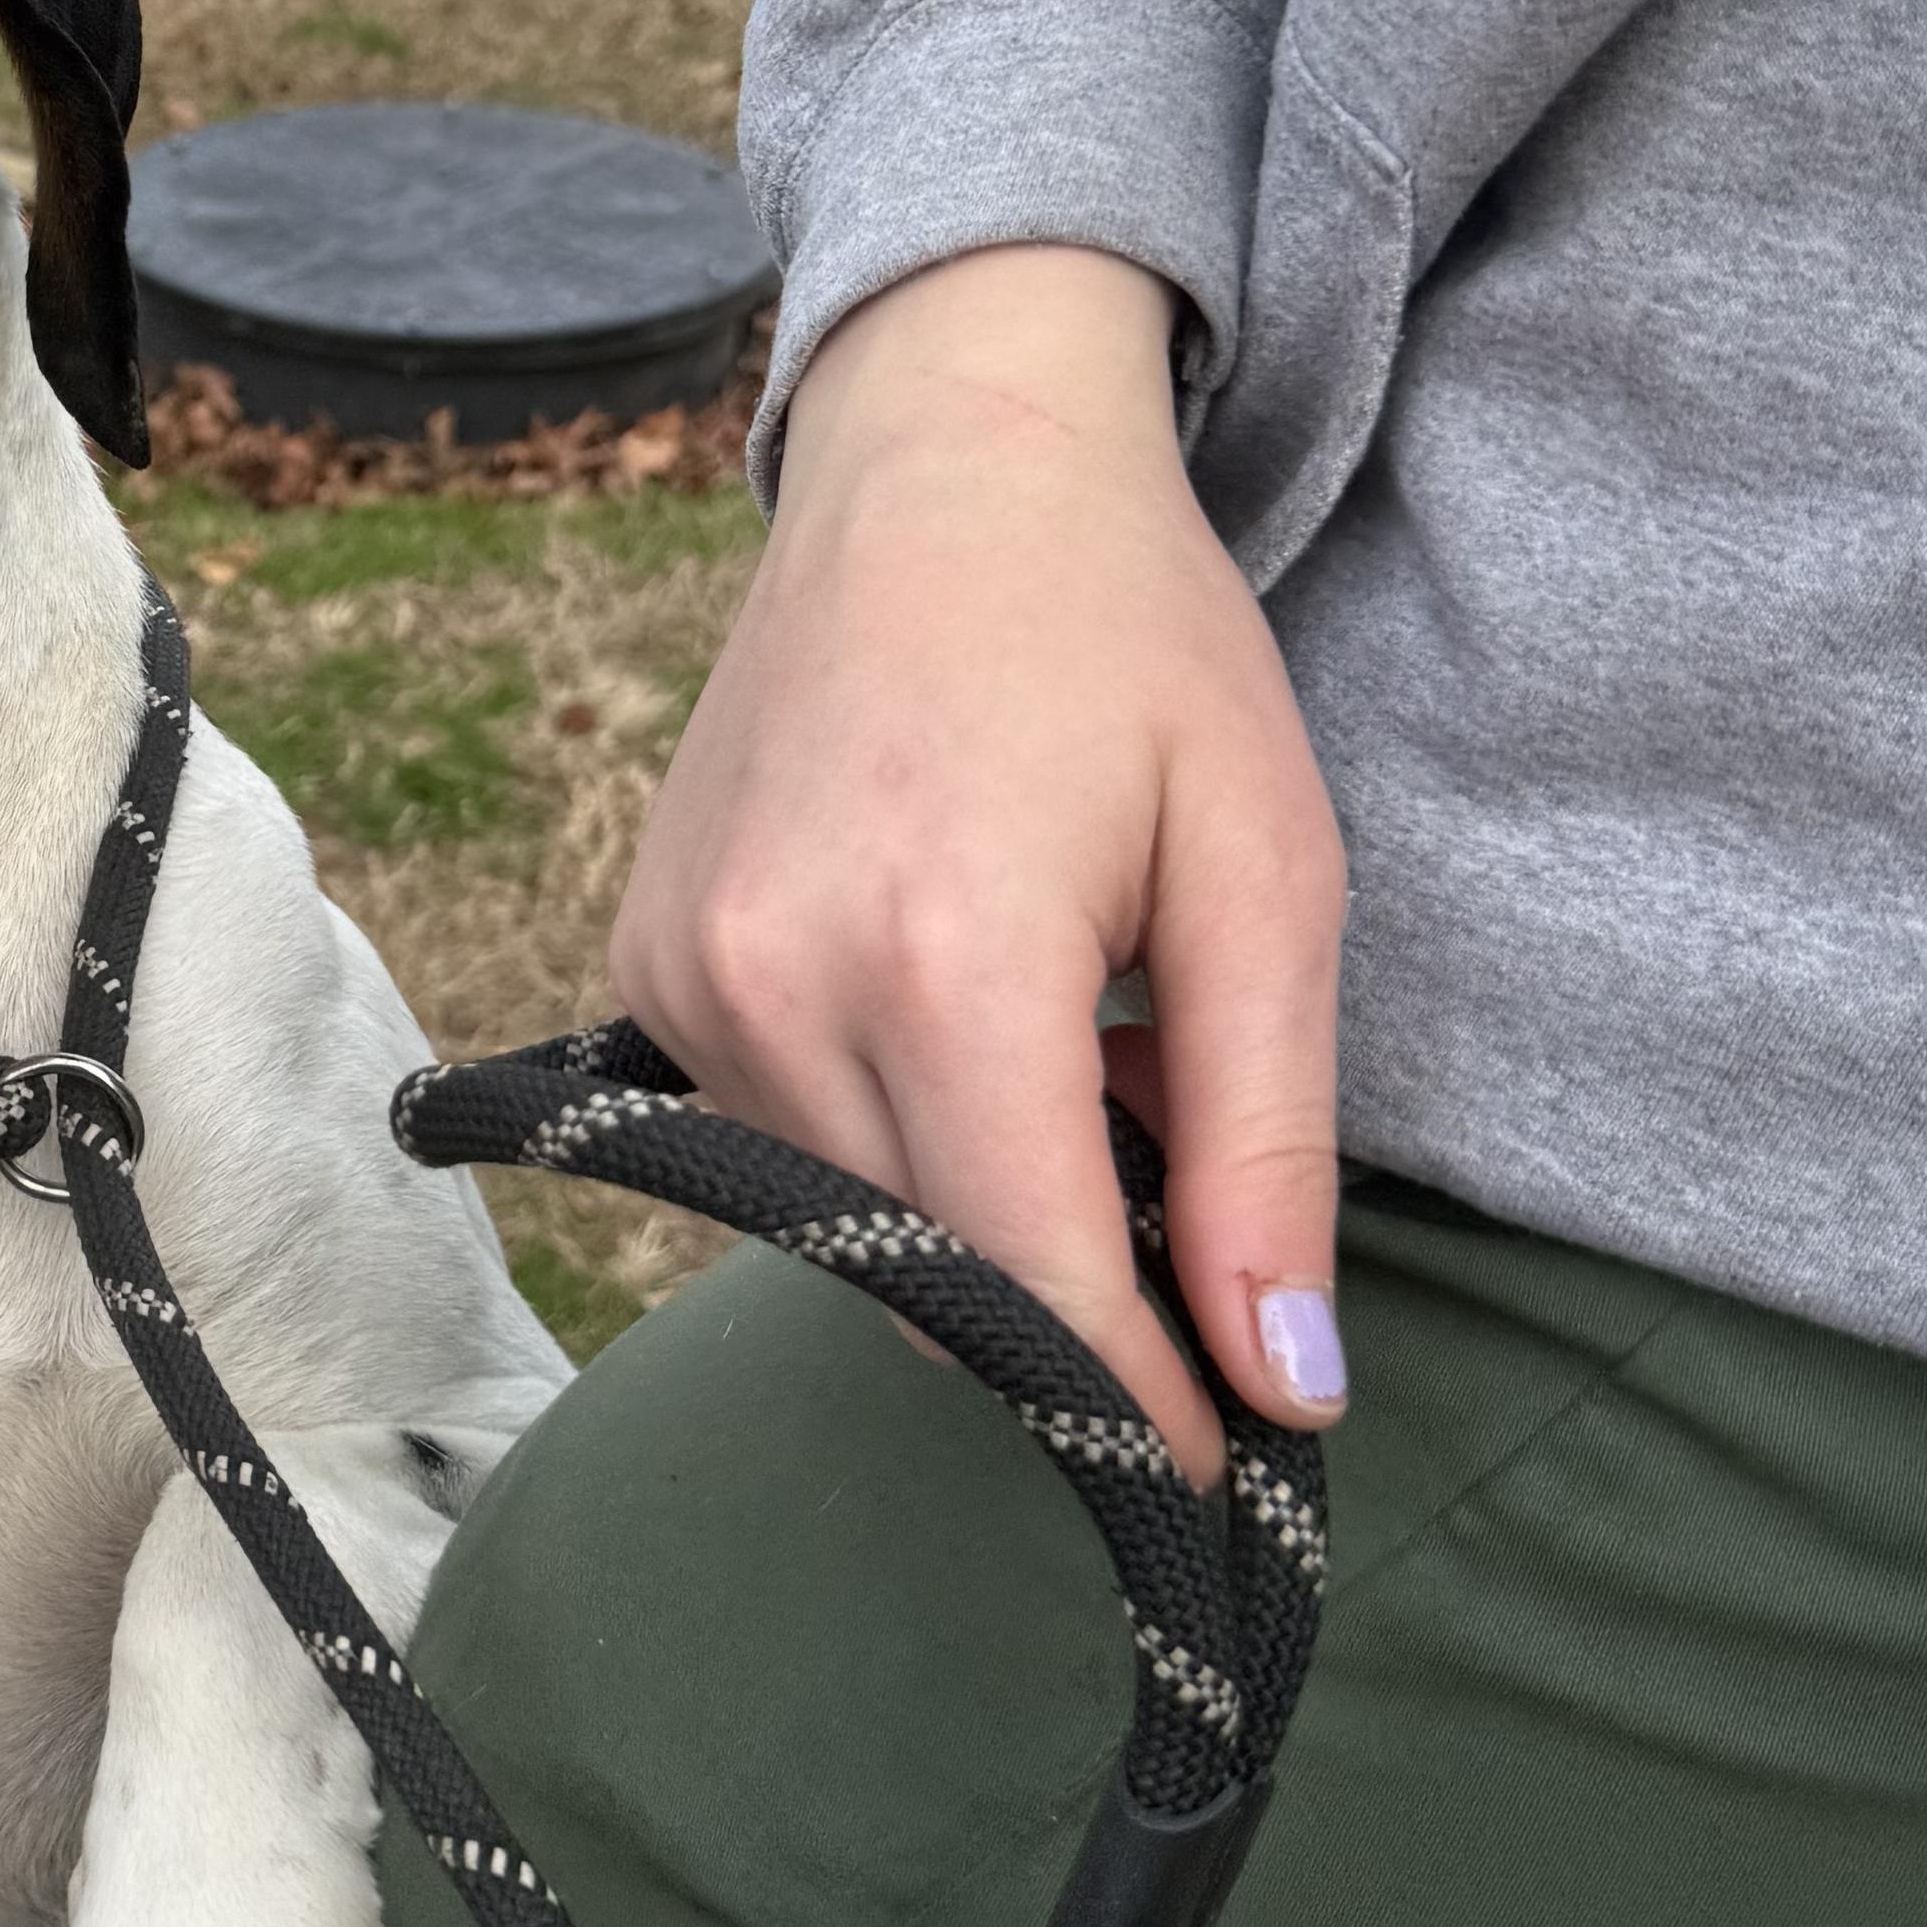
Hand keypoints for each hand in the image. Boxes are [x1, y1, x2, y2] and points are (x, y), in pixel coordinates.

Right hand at [609, 246, 1347, 1481]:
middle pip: (928, 1286)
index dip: (1144, 1403)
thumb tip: (1284, 1384)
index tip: (1232, 1466)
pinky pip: (765, 1139)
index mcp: (944, 959)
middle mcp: (771, 983)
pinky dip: (875, 1141)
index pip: (1037, 1287)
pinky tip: (953, 1022)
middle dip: (1065, 1318)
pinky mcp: (642, 959)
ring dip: (968, 1224)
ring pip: (839, 1228)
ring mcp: (681, 974)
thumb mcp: (1263, 873)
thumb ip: (1263, 1143)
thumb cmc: (1130, 641)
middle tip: (1183, 1233)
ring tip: (1073, 1084)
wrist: (941, 461)